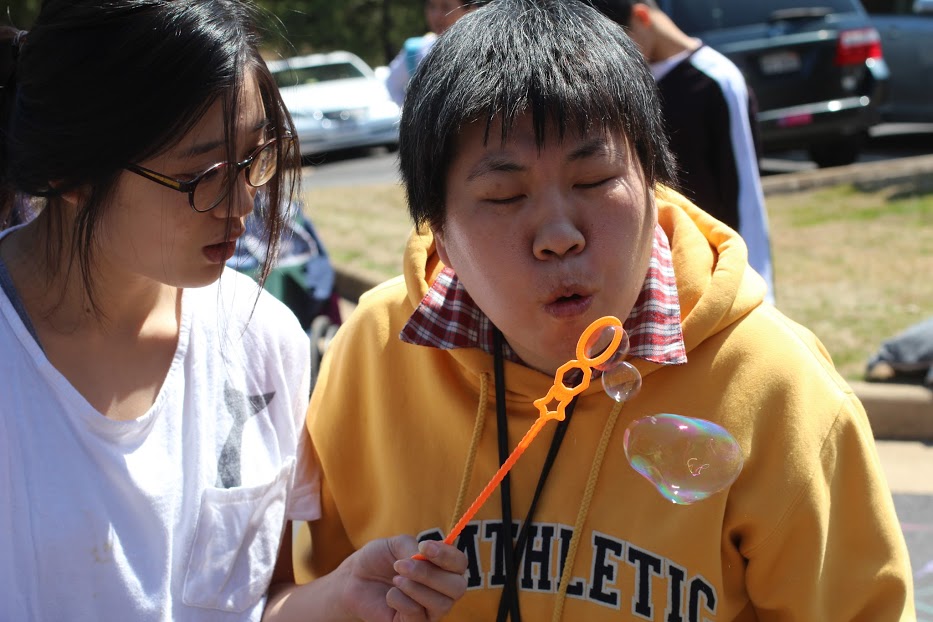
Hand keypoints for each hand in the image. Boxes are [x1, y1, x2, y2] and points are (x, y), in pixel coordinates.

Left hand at [340, 535, 467, 621]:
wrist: (354, 579)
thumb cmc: (378, 559)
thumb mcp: (395, 545)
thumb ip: (413, 548)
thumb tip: (424, 558)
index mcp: (442, 567)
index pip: (460, 563)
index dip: (446, 556)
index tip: (424, 547)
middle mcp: (442, 590)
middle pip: (457, 587)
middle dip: (430, 574)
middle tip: (402, 566)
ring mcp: (430, 610)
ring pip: (441, 604)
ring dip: (415, 588)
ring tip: (395, 579)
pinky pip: (418, 616)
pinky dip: (401, 601)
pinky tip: (391, 594)